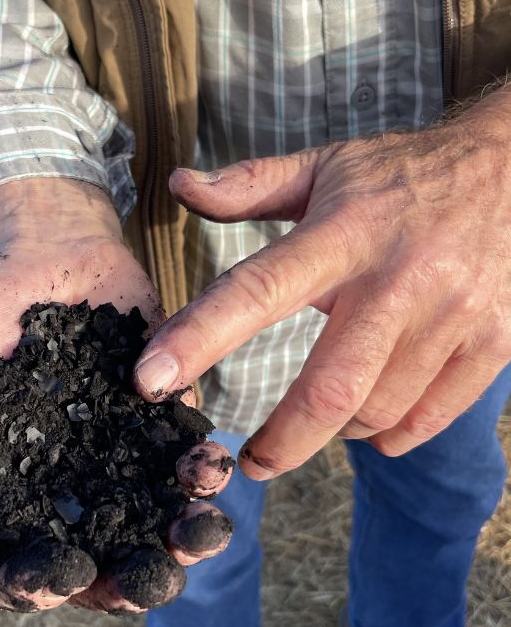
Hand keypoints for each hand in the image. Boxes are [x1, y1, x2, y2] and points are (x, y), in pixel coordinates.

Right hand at [0, 177, 233, 612]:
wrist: (35, 239)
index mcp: (7, 482)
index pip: (15, 559)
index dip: (30, 584)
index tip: (52, 578)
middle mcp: (65, 477)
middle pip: (95, 554)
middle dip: (124, 580)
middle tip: (144, 582)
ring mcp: (116, 446)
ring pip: (151, 515)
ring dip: (179, 537)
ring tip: (197, 536)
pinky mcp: (160, 409)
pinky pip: (184, 451)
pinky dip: (201, 468)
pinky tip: (208, 468)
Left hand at [134, 87, 510, 479]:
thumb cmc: (404, 175)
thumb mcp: (325, 166)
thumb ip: (248, 185)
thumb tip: (177, 184)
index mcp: (341, 234)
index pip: (255, 289)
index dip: (198, 338)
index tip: (149, 381)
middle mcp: (397, 279)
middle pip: (327, 390)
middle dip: (281, 441)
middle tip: (250, 460)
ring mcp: (452, 317)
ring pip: (376, 412)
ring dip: (335, 430)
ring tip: (320, 413)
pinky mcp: (493, 345)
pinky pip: (427, 419)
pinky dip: (387, 433)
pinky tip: (372, 417)